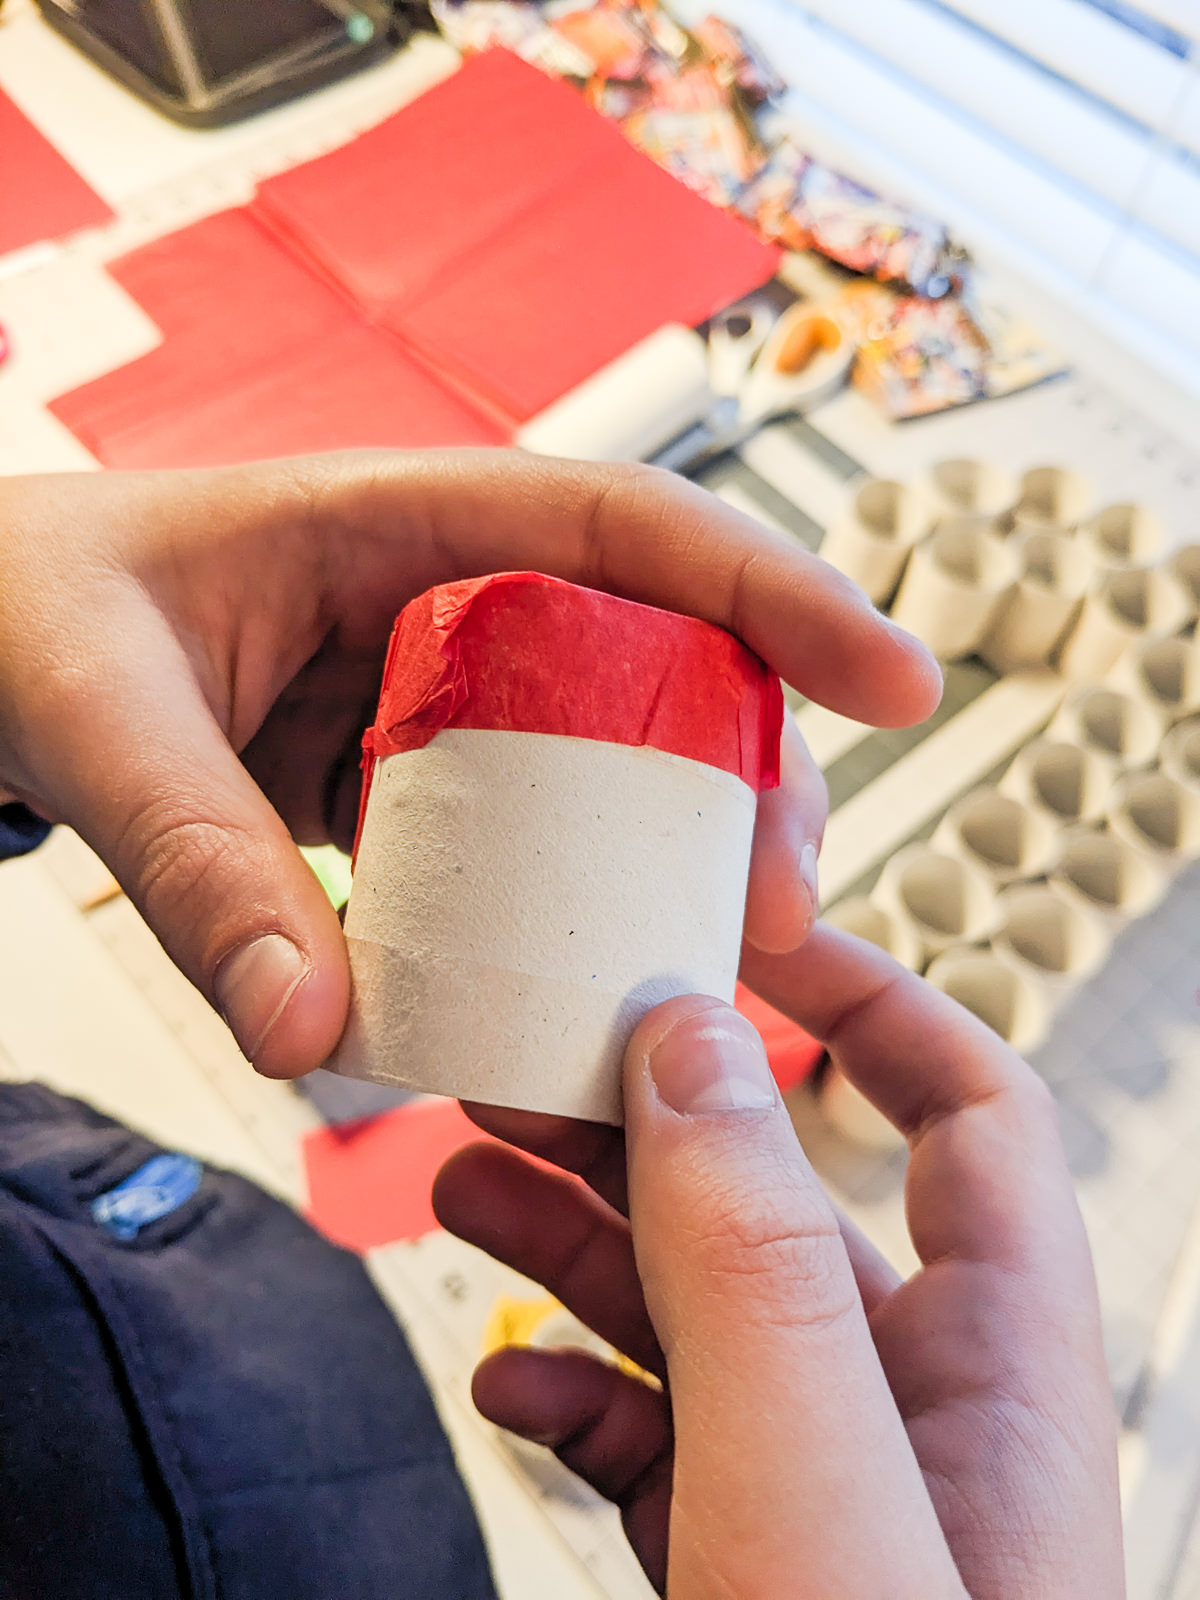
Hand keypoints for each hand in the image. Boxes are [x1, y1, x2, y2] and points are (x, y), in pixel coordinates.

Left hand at [0, 453, 936, 1075]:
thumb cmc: (28, 613)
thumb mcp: (99, 716)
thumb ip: (198, 866)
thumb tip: (309, 1037)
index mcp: (402, 519)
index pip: (629, 527)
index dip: (779, 591)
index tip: (898, 674)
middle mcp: (446, 599)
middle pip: (658, 662)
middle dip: (753, 771)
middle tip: (784, 899)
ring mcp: (432, 691)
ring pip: (607, 759)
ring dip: (678, 852)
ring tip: (713, 957)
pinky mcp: (404, 774)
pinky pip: (519, 834)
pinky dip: (566, 906)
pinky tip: (583, 985)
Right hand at [433, 926, 1123, 1597]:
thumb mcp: (814, 1499)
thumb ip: (754, 1272)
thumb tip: (694, 1050)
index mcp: (997, 1377)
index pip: (973, 1113)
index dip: (871, 1000)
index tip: (741, 940)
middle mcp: (913, 1421)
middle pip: (777, 1199)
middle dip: (641, 1117)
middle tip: (523, 1065)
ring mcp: (818, 1495)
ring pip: (693, 1308)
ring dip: (575, 1238)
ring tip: (474, 1181)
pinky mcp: (736, 1562)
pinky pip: (648, 1433)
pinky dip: (569, 1389)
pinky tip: (514, 1382)